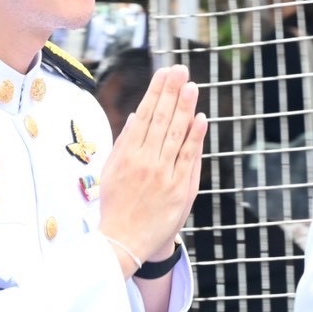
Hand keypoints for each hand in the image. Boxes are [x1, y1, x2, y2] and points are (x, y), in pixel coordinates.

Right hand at [97, 65, 206, 268]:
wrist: (124, 242)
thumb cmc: (116, 205)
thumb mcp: (112, 170)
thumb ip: (125, 141)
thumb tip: (138, 114)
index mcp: (127, 154)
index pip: (145, 115)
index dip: (156, 92)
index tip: (165, 73)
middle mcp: (145, 161)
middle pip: (161, 119)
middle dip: (171, 92)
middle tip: (180, 70)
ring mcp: (164, 174)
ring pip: (176, 134)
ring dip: (185, 108)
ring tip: (191, 86)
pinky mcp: (179, 189)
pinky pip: (188, 158)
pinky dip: (195, 137)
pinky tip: (201, 119)